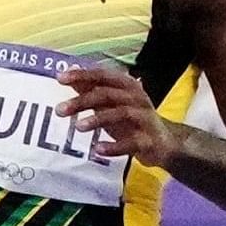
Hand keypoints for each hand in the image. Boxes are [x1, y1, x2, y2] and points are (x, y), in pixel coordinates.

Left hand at [59, 65, 176, 168]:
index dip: (82, 75)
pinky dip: (114, 146)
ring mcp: (144, 119)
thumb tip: (68, 75)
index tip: (60, 78)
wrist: (165, 143)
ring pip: (121, 113)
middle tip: (60, 110)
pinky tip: (98, 150)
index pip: (103, 75)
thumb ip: (91, 90)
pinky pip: (131, 142)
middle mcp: (137, 98)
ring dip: (98, 119)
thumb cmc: (132, 120)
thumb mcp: (111, 104)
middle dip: (82, 101)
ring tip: (79, 126)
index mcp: (127, 86)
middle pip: (108, 94)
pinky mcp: (149, 140)